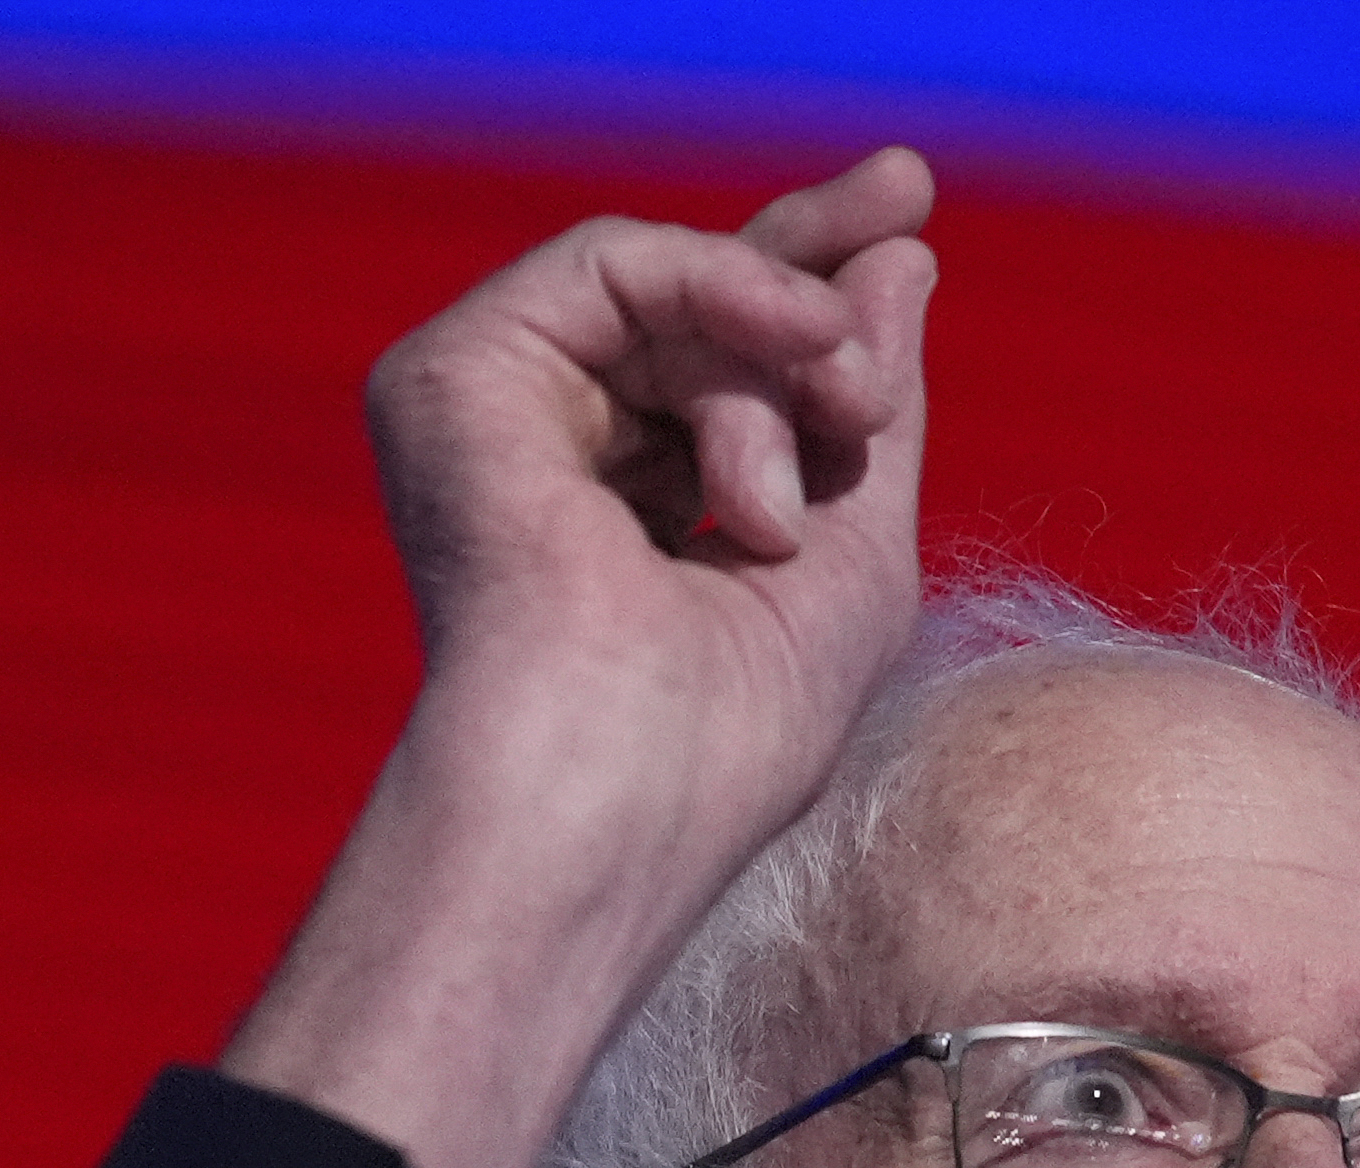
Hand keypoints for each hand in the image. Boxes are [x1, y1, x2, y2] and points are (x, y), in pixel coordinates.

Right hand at [223, 153, 939, 1167]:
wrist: (619, 793)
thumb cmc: (734, 733)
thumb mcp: (852, 552)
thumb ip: (868, 404)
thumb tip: (900, 258)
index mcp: (628, 509)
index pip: (721, 372)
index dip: (812, 292)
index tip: (908, 221)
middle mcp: (550, 455)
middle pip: (694, 304)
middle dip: (811, 252)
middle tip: (905, 182)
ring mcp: (492, 416)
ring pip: (681, 301)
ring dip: (790, 364)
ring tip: (820, 461)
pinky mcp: (451, 380)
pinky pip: (620, 268)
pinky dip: (727, 298)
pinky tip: (802, 361)